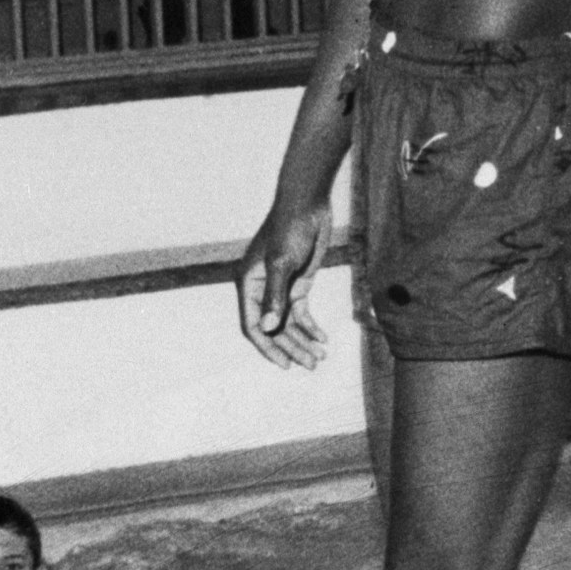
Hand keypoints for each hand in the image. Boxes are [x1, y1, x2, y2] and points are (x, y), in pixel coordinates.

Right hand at [236, 206, 331, 369]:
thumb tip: (267, 327)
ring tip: (320, 357)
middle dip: (292, 348)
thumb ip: (274, 297)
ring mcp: (280, 287)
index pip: (253, 325)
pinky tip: (323, 338)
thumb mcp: (282, 263)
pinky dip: (311, 326)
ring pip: (289, 323)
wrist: (308, 204)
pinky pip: (301, 312)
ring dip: (303, 341)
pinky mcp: (297, 282)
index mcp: (248, 285)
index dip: (268, 347)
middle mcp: (261, 289)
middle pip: (274, 328)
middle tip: (311, 364)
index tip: (285, 365)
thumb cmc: (289, 229)